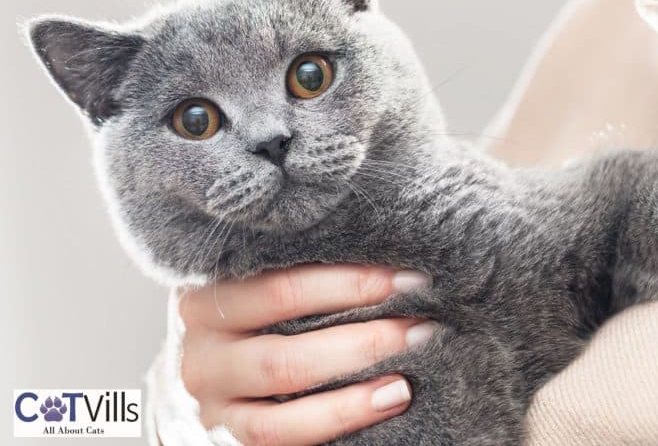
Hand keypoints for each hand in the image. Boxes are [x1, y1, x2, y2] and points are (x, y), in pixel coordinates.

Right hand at [177, 264, 433, 445]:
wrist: (223, 373)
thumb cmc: (264, 318)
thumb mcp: (270, 286)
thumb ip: (308, 273)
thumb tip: (394, 264)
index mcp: (208, 294)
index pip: (282, 284)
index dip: (350, 281)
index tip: (407, 278)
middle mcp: (202, 345)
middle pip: (285, 334)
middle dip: (362, 330)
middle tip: (420, 325)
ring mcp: (213, 397)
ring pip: (284, 379)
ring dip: (354, 377)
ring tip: (406, 378)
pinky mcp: (232, 434)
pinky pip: (283, 433)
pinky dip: (339, 416)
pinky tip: (385, 403)